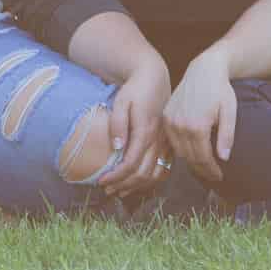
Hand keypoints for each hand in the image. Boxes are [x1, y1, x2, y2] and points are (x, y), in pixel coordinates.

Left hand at [101, 58, 173, 197]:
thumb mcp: (121, 101)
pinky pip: (164, 168)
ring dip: (137, 186)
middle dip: (123, 185)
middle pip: (142, 173)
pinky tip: (139, 183)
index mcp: (145, 131)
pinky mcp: (170, 143)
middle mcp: (158, 140)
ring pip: (155, 174)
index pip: (130, 164)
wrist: (154, 78)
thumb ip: (118, 124)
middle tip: (107, 190)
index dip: (115, 176)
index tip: (101, 181)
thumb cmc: (135, 90)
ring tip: (120, 191)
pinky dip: (152, 180)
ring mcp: (166, 143)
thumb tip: (117, 147)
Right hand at [162, 52, 237, 183]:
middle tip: (213, 176)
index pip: (203, 157)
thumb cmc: (220, 90)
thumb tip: (224, 158)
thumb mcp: (230, 112)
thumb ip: (226, 136)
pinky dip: (181, 149)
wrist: (204, 69)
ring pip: (179, 151)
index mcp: (197, 125)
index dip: (211, 170)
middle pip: (190, 157)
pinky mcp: (166, 116)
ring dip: (191, 162)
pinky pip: (171, 140)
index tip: (219, 176)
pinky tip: (191, 152)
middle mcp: (180, 125)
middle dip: (202, 170)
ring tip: (203, 167)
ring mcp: (170, 120)